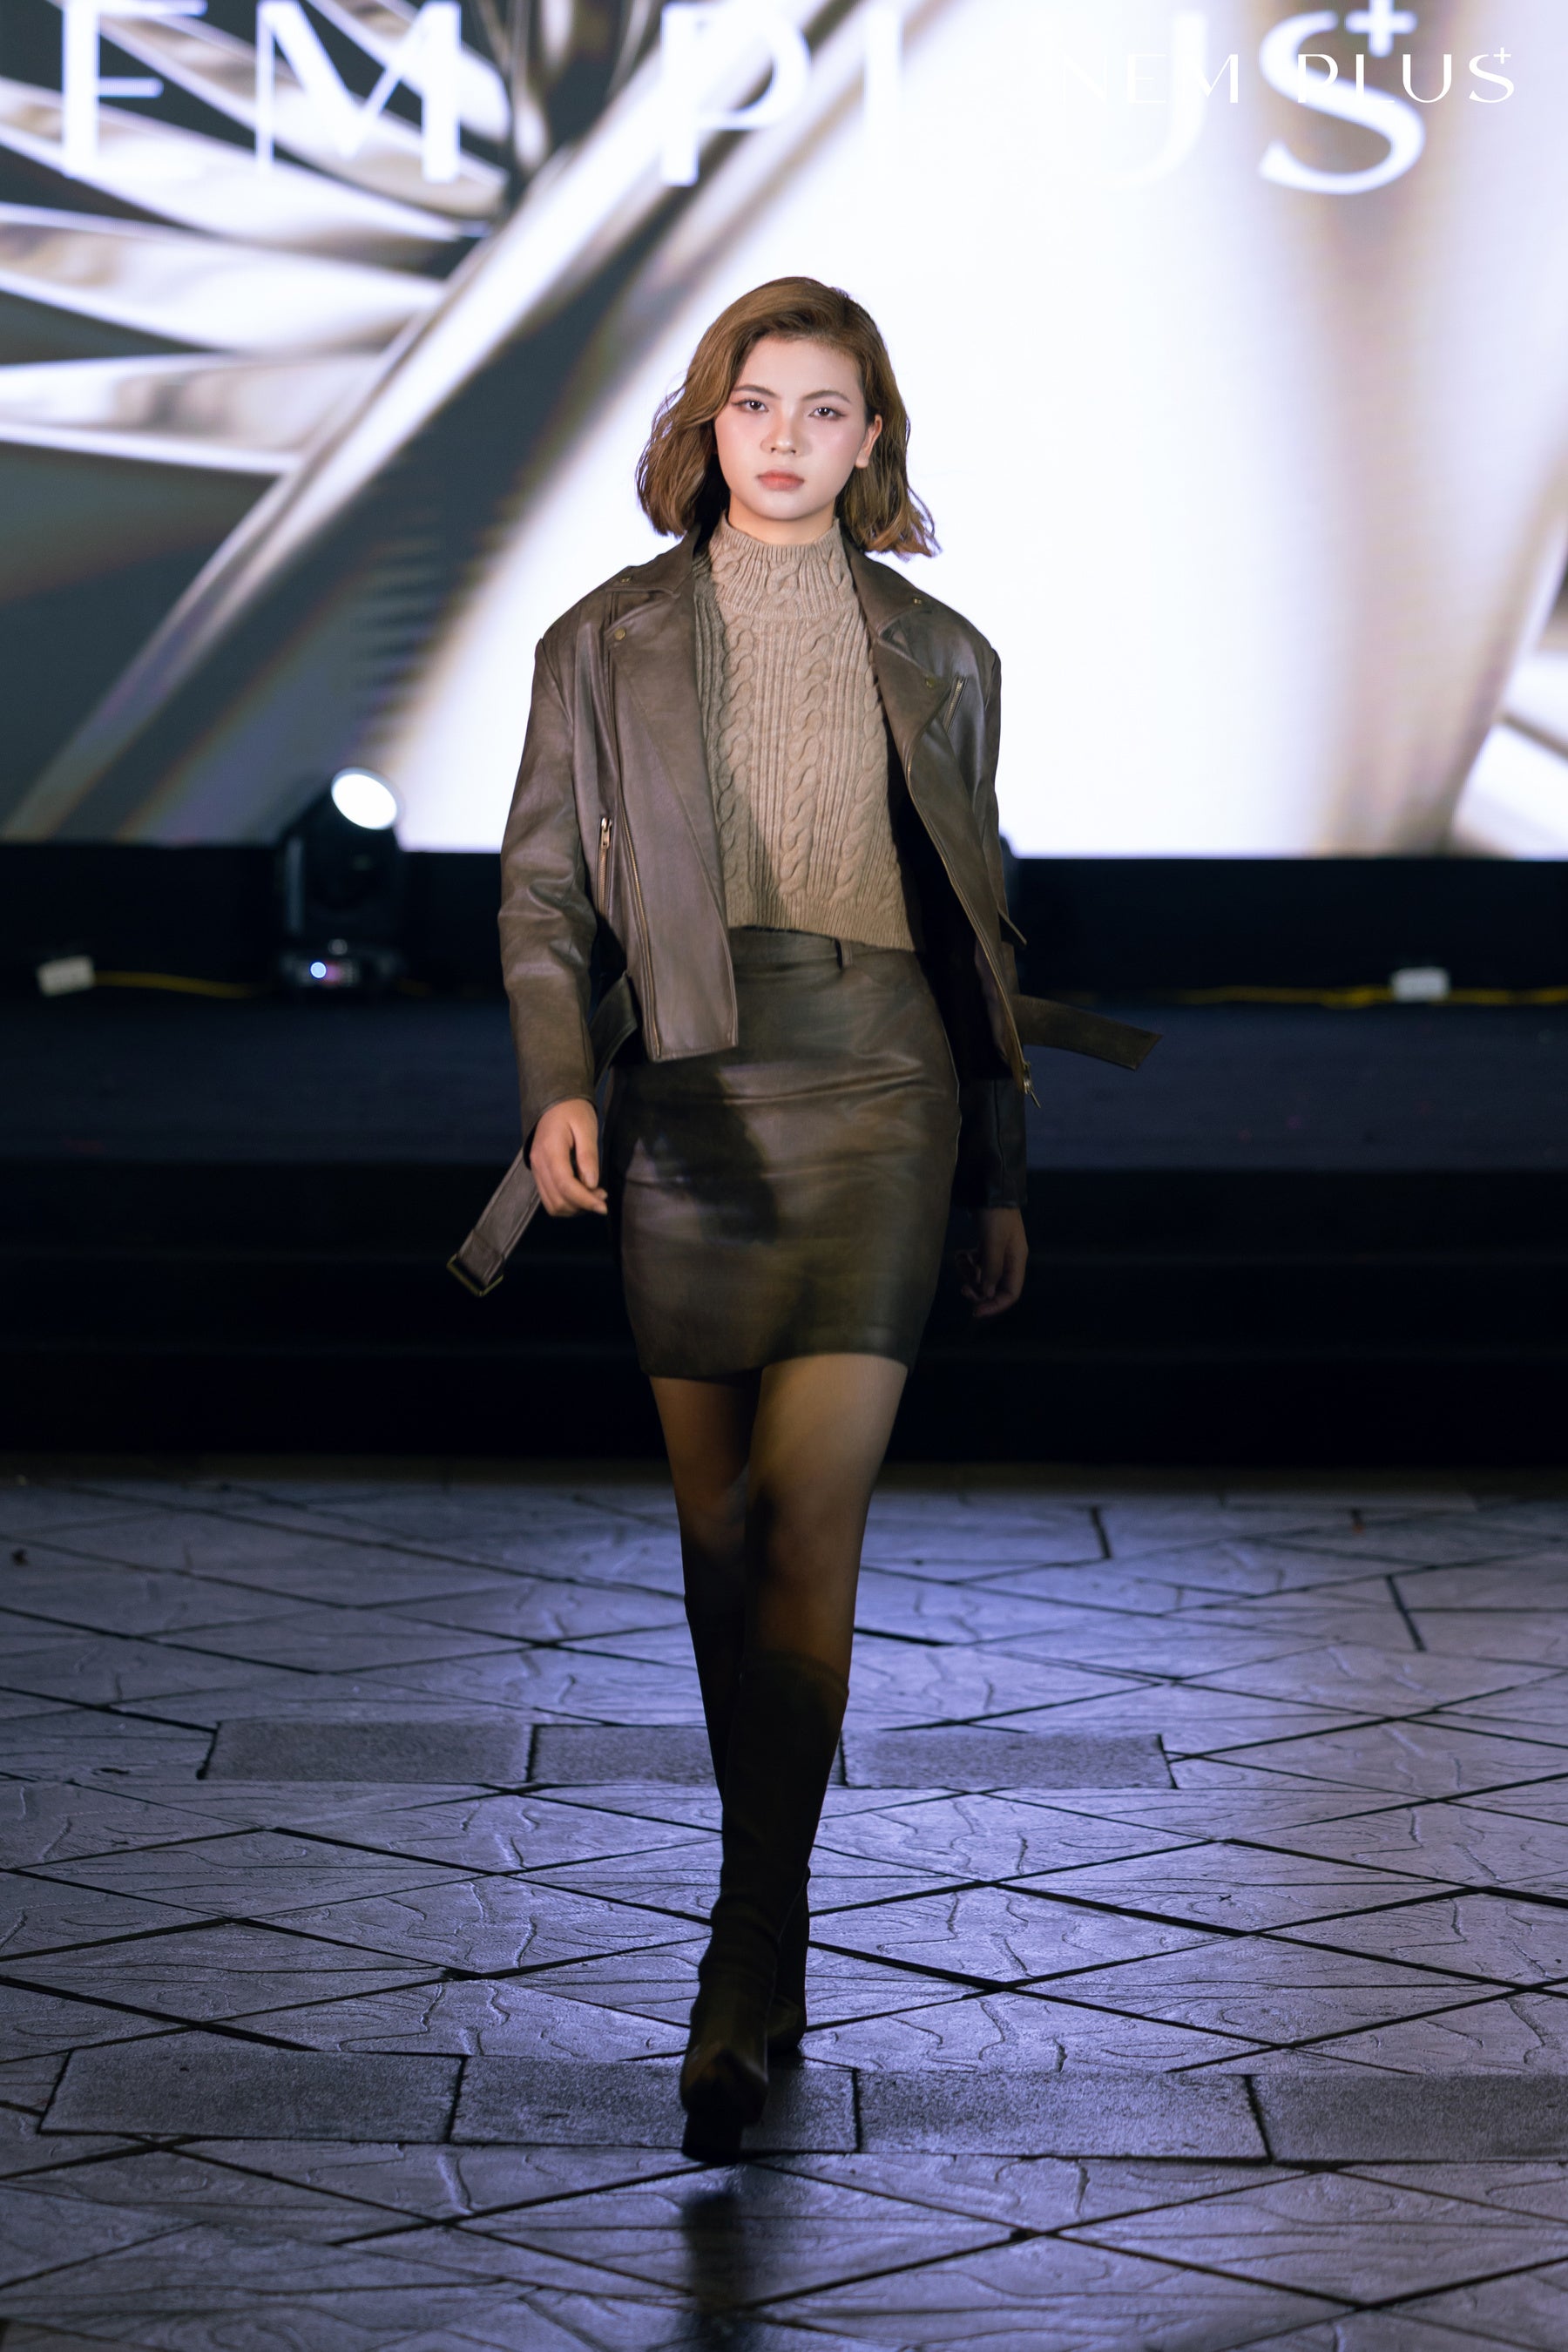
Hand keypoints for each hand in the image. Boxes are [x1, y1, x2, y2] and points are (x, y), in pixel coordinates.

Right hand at [529, 1097, 605, 1215]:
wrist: (555, 1102)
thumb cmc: (574, 1110)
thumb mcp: (587, 1128)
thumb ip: (588, 1156)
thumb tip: (591, 1184)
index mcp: (550, 1150)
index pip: (565, 1186)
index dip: (585, 1200)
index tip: (603, 1207)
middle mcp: (538, 1164)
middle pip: (558, 1200)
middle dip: (582, 1205)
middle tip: (602, 1195)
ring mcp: (536, 1169)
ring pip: (552, 1204)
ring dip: (574, 1207)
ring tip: (593, 1195)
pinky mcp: (539, 1173)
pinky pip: (550, 1198)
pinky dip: (566, 1203)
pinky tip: (581, 1193)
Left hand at [956, 1206, 1026, 1318]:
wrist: (989, 1187)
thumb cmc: (995, 1215)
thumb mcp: (993, 1242)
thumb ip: (991, 1269)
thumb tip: (988, 1294)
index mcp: (1016, 1260)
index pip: (1011, 1293)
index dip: (995, 1305)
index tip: (975, 1312)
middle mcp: (1009, 1258)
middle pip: (996, 1287)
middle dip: (979, 1290)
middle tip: (962, 1289)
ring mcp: (997, 1250)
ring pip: (983, 1275)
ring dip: (970, 1274)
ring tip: (960, 1261)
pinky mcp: (986, 1243)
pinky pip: (976, 1262)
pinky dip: (967, 1261)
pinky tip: (960, 1254)